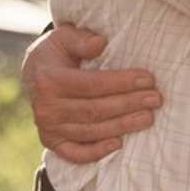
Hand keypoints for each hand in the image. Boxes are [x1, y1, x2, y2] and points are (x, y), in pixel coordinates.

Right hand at [21, 25, 160, 162]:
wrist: (34, 73)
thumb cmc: (57, 52)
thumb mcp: (64, 37)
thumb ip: (81, 39)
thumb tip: (100, 43)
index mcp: (49, 80)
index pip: (92, 84)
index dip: (122, 83)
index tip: (148, 79)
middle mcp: (46, 107)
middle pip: (95, 109)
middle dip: (129, 104)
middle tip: (155, 99)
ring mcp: (48, 127)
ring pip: (90, 131)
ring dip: (121, 126)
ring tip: (147, 118)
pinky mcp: (51, 141)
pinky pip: (74, 153)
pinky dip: (95, 153)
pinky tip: (119, 144)